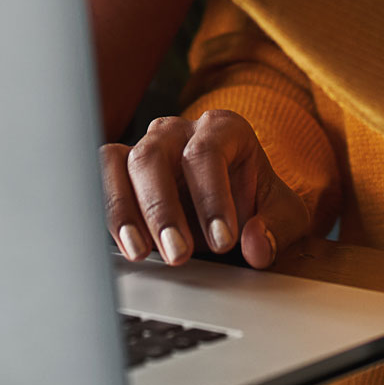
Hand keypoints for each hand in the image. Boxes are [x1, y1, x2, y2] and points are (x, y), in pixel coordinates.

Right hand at [102, 110, 309, 270]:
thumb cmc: (256, 202)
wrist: (235, 204)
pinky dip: (105, 207)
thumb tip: (256, 245)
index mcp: (222, 129)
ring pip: (123, 164)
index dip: (211, 198)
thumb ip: (277, 227)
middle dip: (163, 208)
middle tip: (178, 255)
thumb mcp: (282, 213)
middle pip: (155, 155)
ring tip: (140, 253)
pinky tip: (120, 242)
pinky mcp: (121, 168)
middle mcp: (178, 131)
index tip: (222, 242)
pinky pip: (101, 174)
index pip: (207, 152)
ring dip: (126, 211)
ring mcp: (146, 146)